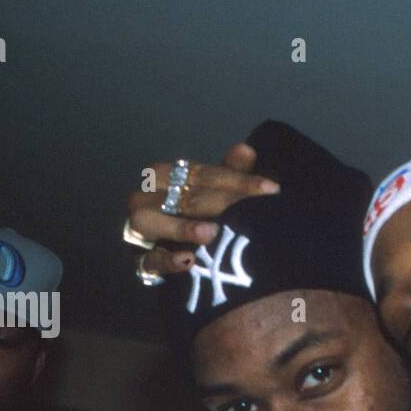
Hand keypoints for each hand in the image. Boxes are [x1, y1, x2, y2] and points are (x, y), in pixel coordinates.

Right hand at [126, 144, 280, 276]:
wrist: (176, 255)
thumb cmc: (197, 217)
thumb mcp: (216, 195)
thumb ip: (230, 174)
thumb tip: (247, 150)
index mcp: (165, 176)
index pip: (202, 173)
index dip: (237, 180)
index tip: (271, 190)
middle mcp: (146, 198)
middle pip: (180, 195)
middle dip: (217, 203)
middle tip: (248, 212)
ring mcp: (139, 230)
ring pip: (147, 220)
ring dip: (180, 226)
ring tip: (210, 233)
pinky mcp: (141, 261)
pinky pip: (147, 261)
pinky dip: (166, 260)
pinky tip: (188, 260)